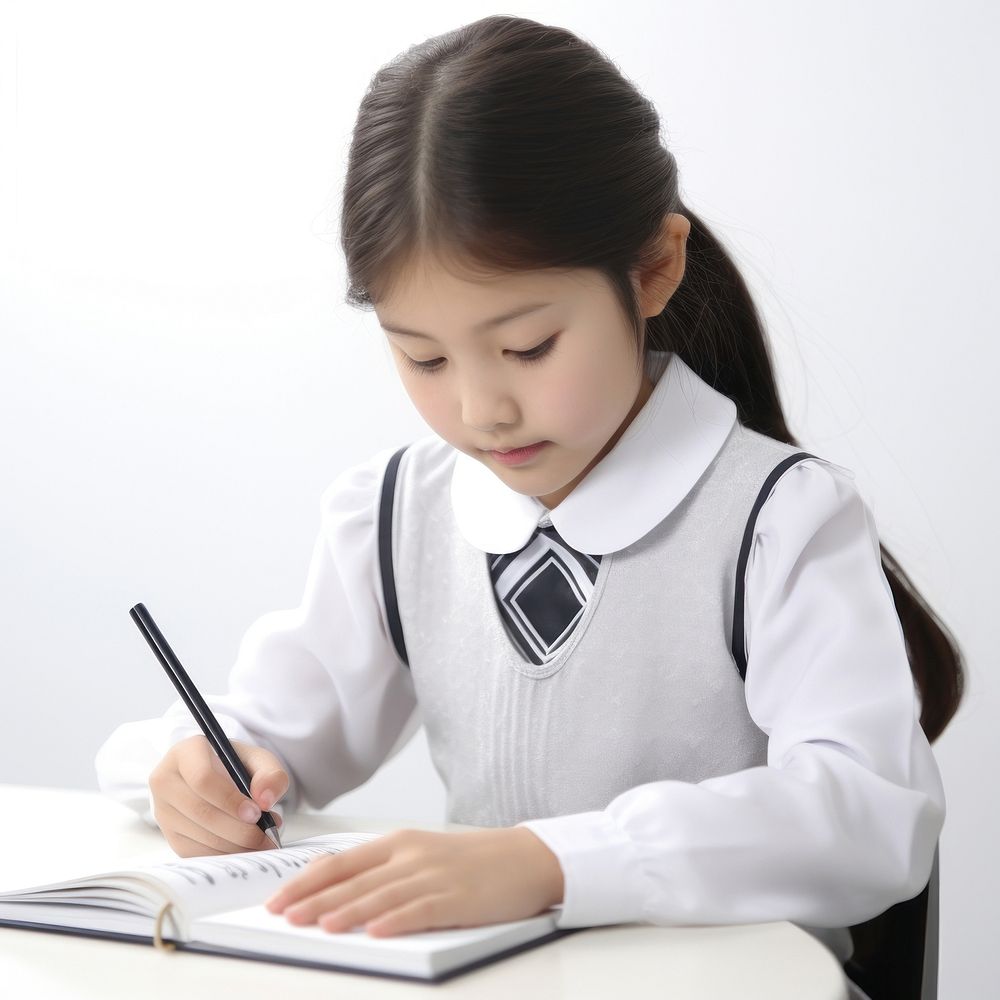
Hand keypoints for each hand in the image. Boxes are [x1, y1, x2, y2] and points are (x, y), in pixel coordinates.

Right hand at [149, 734, 286, 856]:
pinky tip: (245, 849)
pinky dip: (224, 854)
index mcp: (185, 752)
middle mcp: (166, 780)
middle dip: (237, 829)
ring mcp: (163, 810)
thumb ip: (271, 774)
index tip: (257, 812)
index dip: (230, 799)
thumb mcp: (259, 760)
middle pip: (200, 811)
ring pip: (198, 835)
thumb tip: (265, 799)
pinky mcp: (169, 835)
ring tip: (261, 843)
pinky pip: (196, 852)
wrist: (220, 778)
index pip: (202, 779)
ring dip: (234, 845)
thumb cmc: (238, 766)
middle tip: (265, 836)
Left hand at [265, 827, 564, 936]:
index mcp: (398, 842)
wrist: (523, 858)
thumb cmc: (468, 861)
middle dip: (316, 900)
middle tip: (284, 917)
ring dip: (349, 911)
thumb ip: (376, 865)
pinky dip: (398, 920)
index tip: (277, 899)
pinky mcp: (458, 897)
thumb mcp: (417, 852)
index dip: (306, 881)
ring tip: (320, 927)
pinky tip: (377, 931)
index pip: (341, 861)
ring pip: (382, 894)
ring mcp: (435, 875)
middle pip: (355, 879)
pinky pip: (422, 909)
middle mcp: (411, 854)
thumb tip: (327, 877)